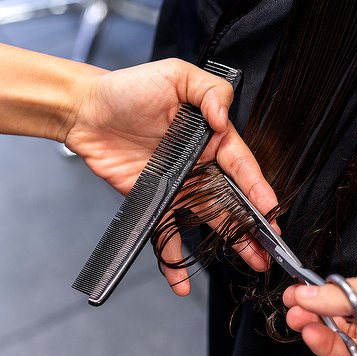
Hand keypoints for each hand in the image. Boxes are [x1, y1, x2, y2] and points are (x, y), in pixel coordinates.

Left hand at [64, 59, 272, 293]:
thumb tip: (223, 120)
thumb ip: (209, 93)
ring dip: (230, 242)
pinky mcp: (154, 200)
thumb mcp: (177, 75)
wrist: (85, 110)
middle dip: (254, 223)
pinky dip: (174, 259)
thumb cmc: (129, 88)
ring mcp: (178, 185)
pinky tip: (182, 281)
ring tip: (251, 262)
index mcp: (211, 136)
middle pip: (233, 198)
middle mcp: (199, 163)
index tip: (271, 209)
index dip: (258, 188)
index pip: (241, 165)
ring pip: (210, 218)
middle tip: (270, 247)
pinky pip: (167, 232)